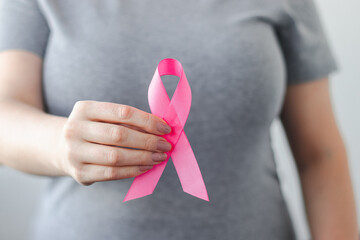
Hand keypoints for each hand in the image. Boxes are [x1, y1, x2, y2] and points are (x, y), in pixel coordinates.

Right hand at [54, 100, 171, 184]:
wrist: (60, 148)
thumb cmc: (94, 130)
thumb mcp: (104, 118)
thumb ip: (128, 121)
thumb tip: (161, 130)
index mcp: (84, 109)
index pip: (122, 112)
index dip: (147, 121)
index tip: (165, 128)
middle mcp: (75, 129)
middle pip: (119, 135)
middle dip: (148, 141)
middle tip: (166, 146)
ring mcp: (74, 152)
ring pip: (116, 156)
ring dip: (143, 158)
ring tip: (160, 157)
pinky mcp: (79, 173)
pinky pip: (111, 173)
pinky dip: (133, 171)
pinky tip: (146, 167)